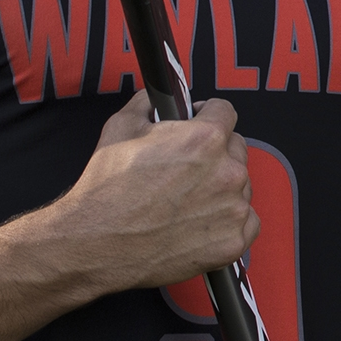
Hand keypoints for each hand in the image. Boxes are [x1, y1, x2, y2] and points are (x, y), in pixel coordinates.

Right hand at [42, 93, 260, 295]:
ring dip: (221, 188)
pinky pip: (246, 222)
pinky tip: (199, 224)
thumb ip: (149, 103)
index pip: (225, 112)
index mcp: (206, 138)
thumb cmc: (105, 189)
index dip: (207, 116)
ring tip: (185, 201)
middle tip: (185, 170)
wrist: (94, 245)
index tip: (197, 124)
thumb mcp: (120, 127)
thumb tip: (160, 96)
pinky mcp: (233, 242)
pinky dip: (228, 222)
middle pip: (236, 149)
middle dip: (215, 153)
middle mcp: (228, 172)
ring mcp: (234, 209)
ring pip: (241, 186)